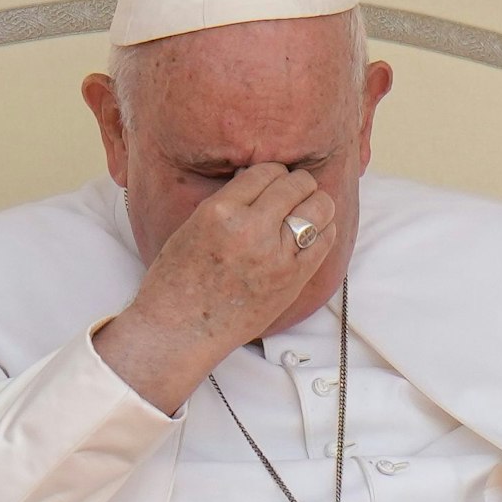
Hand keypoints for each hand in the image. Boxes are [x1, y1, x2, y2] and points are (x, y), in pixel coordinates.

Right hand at [95, 164, 335, 409]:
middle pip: (296, 184)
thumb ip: (230, 202)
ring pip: (319, 207)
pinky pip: (325, 240)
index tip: (271, 181)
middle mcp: (251, 229)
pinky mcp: (293, 279)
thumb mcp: (193, 225)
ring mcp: (276, 256)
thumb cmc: (177, 280)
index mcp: (220, 211)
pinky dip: (323, 229)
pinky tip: (312, 232)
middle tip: (292, 192)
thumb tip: (261, 181)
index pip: (265, 171)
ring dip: (315, 203)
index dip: (272, 174)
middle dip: (297, 183)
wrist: (180, 330)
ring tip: (306, 209)